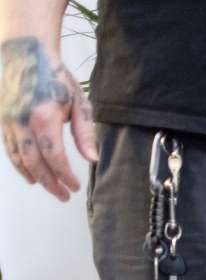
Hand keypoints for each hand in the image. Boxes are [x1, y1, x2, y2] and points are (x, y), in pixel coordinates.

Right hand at [0, 37, 96, 200]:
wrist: (24, 54)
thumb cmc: (56, 78)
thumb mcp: (78, 102)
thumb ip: (84, 133)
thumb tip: (92, 159)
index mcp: (44, 119)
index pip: (54, 157)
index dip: (65, 176)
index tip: (74, 187)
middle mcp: (22, 123)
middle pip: (34, 163)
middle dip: (50, 183)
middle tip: (64, 195)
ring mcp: (8, 122)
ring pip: (18, 158)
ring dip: (34, 177)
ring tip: (49, 187)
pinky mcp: (2, 120)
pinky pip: (9, 148)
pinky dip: (19, 164)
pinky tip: (30, 173)